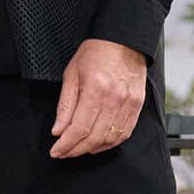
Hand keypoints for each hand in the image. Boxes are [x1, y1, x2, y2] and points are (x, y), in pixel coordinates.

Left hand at [49, 38, 147, 160]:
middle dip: (76, 150)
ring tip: (79, 149)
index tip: (56, 151)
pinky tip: (99, 144)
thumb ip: (65, 105)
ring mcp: (128, 103)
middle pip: (94, 137)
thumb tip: (58, 131)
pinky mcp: (137, 105)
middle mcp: (114, 99)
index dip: (66, 145)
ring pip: (110, 139)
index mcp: (95, 89)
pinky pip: (124, 133)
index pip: (79, 128)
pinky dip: (110, 143)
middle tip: (64, 153)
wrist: (123, 40)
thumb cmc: (96, 53)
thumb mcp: (72, 74)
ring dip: (92, 149)